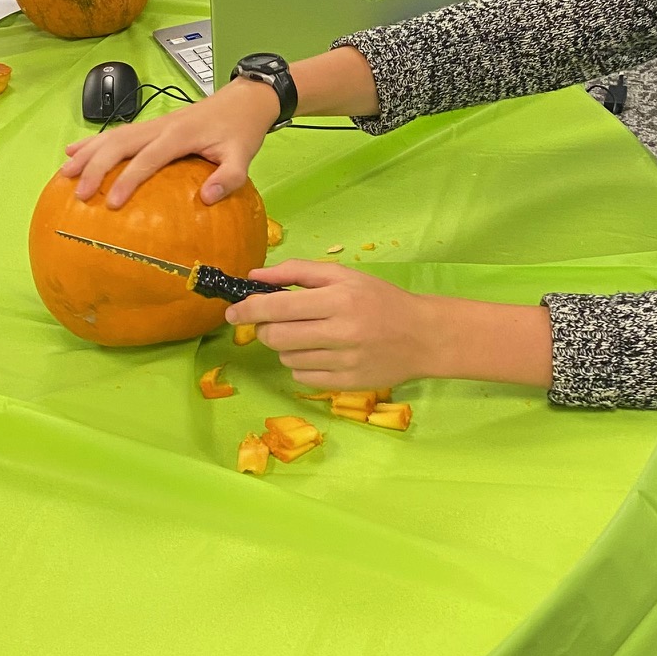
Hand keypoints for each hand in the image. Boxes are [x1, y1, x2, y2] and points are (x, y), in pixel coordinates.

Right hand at [63, 77, 282, 204]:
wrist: (243, 101)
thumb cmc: (241, 130)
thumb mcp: (243, 156)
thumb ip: (228, 178)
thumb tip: (206, 198)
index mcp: (180, 135)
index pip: (147, 159)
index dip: (128, 180)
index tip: (111, 204)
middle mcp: (160, 126)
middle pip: (119, 144)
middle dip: (96, 167)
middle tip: (79, 193)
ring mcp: (153, 124)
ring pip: (112, 136)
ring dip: (87, 153)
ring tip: (65, 173)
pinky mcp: (151, 125)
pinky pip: (117, 132)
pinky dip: (93, 142)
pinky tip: (73, 151)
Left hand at [230, 262, 441, 389]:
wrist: (423, 336)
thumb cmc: (381, 299)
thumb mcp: (344, 275)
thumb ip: (298, 272)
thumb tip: (254, 277)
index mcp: (338, 299)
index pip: (277, 306)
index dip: (248, 310)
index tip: (233, 311)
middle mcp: (340, 331)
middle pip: (275, 337)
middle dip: (263, 330)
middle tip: (271, 323)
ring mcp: (343, 361)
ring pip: (287, 358)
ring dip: (285, 346)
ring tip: (307, 335)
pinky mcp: (346, 383)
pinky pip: (302, 376)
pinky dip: (301, 364)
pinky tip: (320, 352)